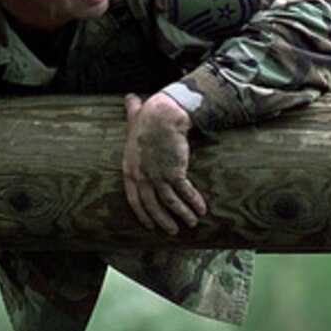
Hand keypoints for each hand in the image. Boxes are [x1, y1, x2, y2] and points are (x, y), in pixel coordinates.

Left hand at [122, 92, 206, 234]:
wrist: (163, 115)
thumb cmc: (149, 115)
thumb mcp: (134, 118)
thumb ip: (131, 112)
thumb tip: (129, 99)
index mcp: (130, 169)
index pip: (134, 199)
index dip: (143, 213)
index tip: (150, 225)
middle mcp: (142, 177)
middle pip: (152, 205)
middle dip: (163, 220)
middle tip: (172, 230)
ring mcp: (158, 176)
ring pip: (170, 203)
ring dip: (182, 215)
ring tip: (191, 223)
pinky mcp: (174, 172)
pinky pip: (185, 193)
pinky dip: (193, 202)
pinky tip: (201, 209)